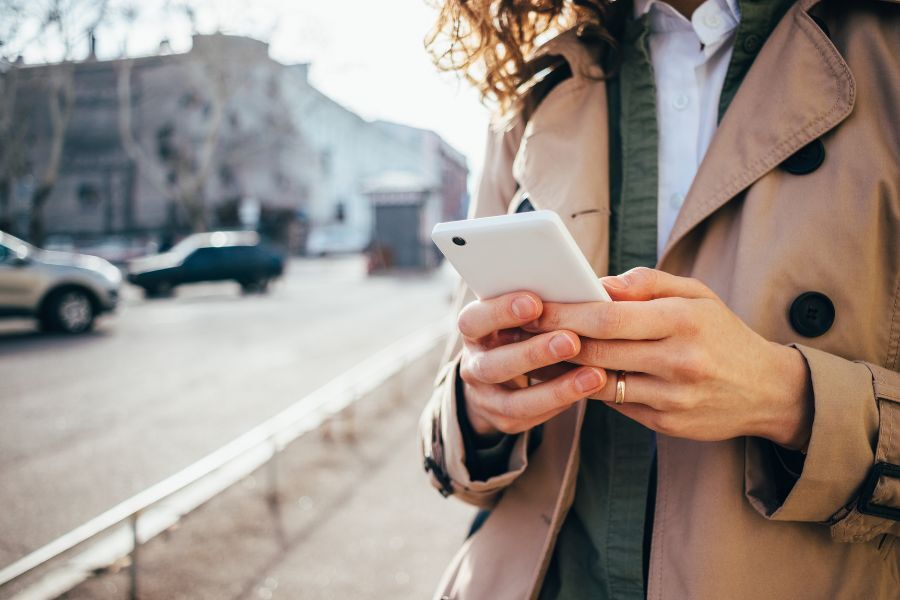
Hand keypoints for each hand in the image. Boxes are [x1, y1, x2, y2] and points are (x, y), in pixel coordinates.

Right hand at [457, 292, 607, 437]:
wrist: (499, 375)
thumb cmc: (520, 330)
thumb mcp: (517, 314)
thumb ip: (537, 304)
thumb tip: (578, 289)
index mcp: (473, 330)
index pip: (474, 321)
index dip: (500, 312)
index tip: (536, 302)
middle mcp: (473, 365)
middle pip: (493, 364)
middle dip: (534, 353)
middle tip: (572, 340)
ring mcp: (485, 396)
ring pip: (513, 401)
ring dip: (556, 388)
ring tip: (594, 375)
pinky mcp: (504, 419)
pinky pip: (532, 417)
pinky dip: (562, 402)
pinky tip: (589, 389)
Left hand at [525, 268, 813, 449]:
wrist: (768, 391)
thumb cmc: (722, 333)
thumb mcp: (697, 294)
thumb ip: (648, 283)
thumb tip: (599, 282)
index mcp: (683, 321)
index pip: (608, 316)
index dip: (565, 312)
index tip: (534, 305)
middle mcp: (678, 361)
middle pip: (598, 351)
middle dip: (553, 340)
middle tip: (519, 329)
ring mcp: (673, 398)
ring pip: (600, 382)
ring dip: (561, 369)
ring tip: (532, 353)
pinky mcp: (667, 425)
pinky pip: (616, 405)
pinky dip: (586, 389)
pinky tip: (563, 377)